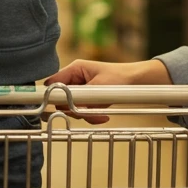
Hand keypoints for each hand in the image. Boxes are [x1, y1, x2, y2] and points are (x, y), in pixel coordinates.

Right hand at [45, 58, 170, 123]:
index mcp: (74, 70)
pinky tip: (103, 117)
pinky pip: (82, 111)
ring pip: (71, 108)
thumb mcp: (100, 86)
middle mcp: (74, 80)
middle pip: (60, 99)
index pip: (53, 83)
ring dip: (85, 114)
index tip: (56, 107)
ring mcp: (80, 90)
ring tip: (100, 115)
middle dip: (72, 109)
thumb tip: (67, 107)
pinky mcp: (87, 100)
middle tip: (85, 113)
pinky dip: (91, 116)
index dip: (51, 96)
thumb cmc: (119, 77)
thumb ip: (82, 96)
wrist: (136, 81)